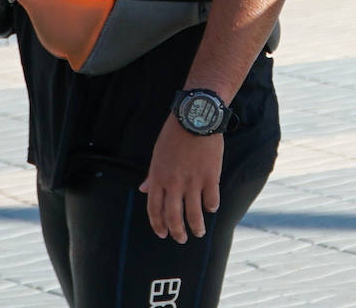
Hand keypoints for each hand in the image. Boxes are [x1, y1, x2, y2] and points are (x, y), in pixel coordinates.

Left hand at [140, 118, 223, 242]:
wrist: (196, 117)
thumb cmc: (174, 134)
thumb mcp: (157, 154)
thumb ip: (152, 175)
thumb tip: (143, 190)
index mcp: (158, 178)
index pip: (154, 209)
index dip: (158, 225)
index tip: (163, 233)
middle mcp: (174, 183)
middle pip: (173, 217)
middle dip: (177, 232)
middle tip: (181, 238)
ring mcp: (193, 181)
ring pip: (194, 214)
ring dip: (196, 227)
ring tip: (199, 233)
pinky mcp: (210, 176)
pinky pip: (211, 200)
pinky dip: (211, 207)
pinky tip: (211, 208)